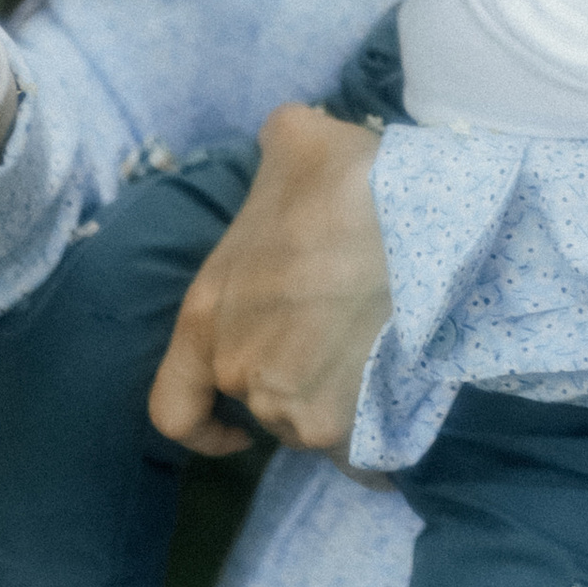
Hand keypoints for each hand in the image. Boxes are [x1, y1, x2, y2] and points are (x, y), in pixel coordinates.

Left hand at [146, 101, 390, 456]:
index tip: (231, 429)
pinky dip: (378, 441)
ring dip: (341, 403)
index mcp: (206, 317)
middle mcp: (239, 372)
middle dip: (299, 383)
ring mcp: (290, 406)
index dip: (202, 427)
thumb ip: (277, 145)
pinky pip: (361, 454)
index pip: (174, 407)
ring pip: (313, 424)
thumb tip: (290, 132)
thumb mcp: (295, 141)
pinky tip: (406, 405)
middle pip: (263, 405)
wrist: (414, 225)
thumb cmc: (347, 183)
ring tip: (383, 358)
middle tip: (347, 341)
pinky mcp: (344, 427)